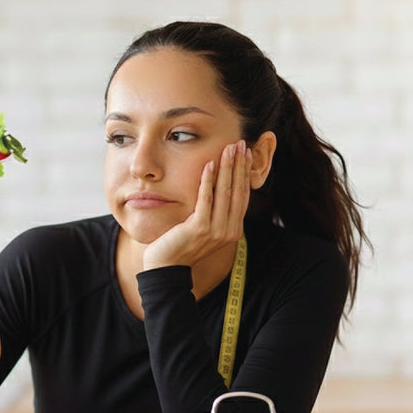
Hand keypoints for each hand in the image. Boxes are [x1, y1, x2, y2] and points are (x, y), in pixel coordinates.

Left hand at [143, 140, 251, 270]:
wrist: (166, 267)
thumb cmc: (182, 244)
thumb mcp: (204, 227)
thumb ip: (214, 211)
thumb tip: (219, 186)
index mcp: (233, 229)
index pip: (243, 195)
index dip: (245, 173)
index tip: (246, 153)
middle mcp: (229, 230)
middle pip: (238, 191)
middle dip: (240, 165)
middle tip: (240, 144)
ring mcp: (216, 230)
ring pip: (225, 192)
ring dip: (228, 167)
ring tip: (228, 148)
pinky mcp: (200, 228)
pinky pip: (206, 199)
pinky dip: (208, 180)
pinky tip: (209, 164)